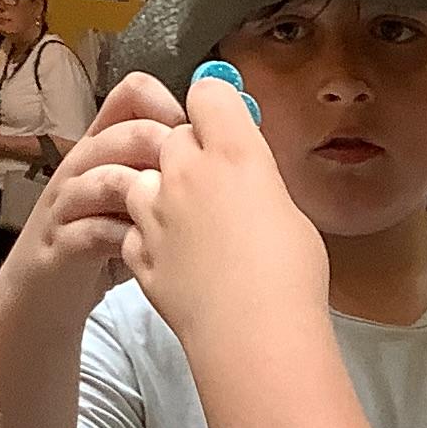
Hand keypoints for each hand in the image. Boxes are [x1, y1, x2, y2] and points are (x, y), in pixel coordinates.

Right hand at [8, 73, 181, 302]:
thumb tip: (231, 152)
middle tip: (193, 183)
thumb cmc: (101, 242)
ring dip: (142, 191)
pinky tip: (148, 250)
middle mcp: (82, 165)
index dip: (169, 106)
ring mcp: (66, 204)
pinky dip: (123, 237)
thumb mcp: (134, 199)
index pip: (132, 95)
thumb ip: (165, 173)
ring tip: (174, 214)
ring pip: (101, 176)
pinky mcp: (58, 245)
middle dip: (165, 151)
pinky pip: (90, 230)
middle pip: (123, 133)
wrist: (43, 293)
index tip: (200, 139)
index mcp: (104, 145)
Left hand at [120, 73, 327, 348]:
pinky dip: (148, 239)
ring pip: (143, 180)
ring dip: (160, 193)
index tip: (226, 124)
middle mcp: (185, 171)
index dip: (217, 105)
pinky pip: (135, 230)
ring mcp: (154, 211)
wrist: (253, 335)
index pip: (208, 92)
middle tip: (214, 186)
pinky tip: (176, 261)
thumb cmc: (291, 275)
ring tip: (190, 227)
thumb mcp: (290, 213)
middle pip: (173, 136)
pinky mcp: (137, 251)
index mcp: (233, 151)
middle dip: (189, 153)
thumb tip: (249, 178)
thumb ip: (258, 182)